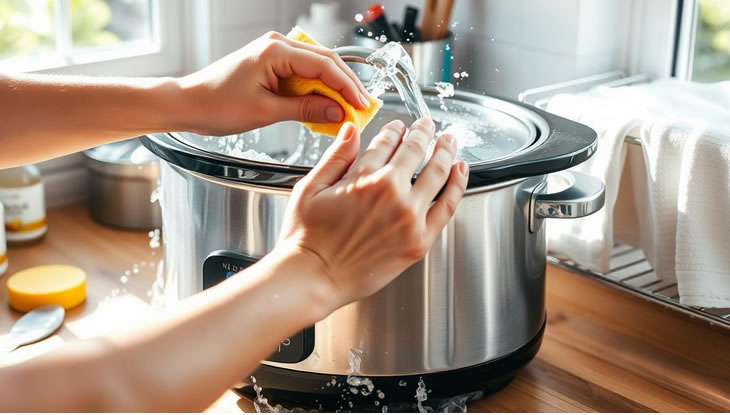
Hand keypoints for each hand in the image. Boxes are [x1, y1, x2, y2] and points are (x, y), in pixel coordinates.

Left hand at [177, 31, 369, 135]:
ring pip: (316, 66)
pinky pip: (303, 73)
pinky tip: (326, 104)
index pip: (324, 66)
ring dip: (333, 87)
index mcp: (275, 51)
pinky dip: (317, 88)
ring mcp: (274, 52)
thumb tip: (337, 112)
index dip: (347, 87)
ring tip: (349, 108)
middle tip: (363, 107)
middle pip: (325, 61)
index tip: (362, 105)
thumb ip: (306, 110)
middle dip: (346, 85)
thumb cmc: (217, 104)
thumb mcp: (266, 111)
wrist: (189, 102)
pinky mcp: (272, 63)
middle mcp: (277, 45)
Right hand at [276, 118, 468, 309]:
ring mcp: (410, 218)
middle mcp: (392, 194)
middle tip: (427, 125)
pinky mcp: (420, 241)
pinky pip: (448, 206)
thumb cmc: (306, 239)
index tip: (398, 127)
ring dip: (446, 150)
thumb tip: (351, 129)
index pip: (388, 141)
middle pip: (416, 151)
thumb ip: (336, 156)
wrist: (313, 278)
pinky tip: (461, 170)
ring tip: (450, 140)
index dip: (394, 130)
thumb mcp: (311, 188)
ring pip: (438, 173)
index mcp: (365, 177)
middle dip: (423, 132)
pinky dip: (458, 184)